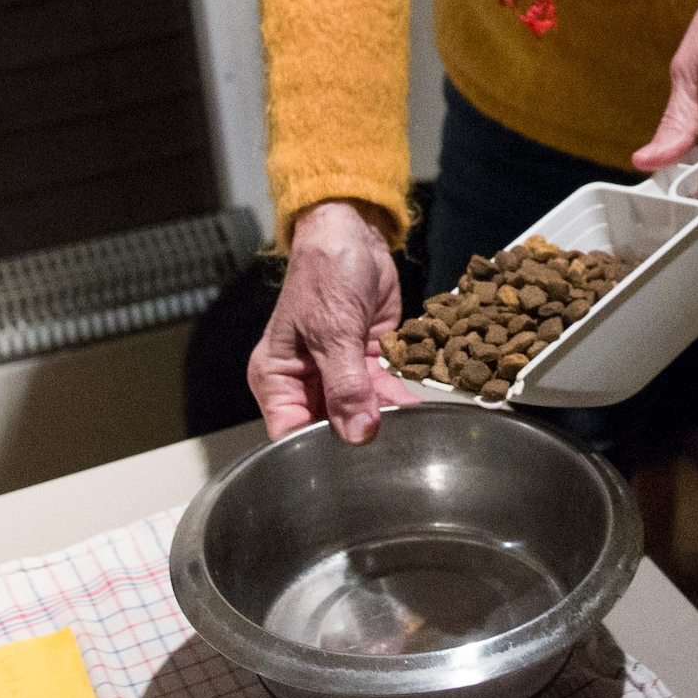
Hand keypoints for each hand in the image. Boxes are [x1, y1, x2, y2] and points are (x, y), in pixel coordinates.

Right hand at [248, 199, 421, 443]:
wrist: (354, 232)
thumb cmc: (324, 271)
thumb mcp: (333, 330)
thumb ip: (346, 384)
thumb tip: (357, 433)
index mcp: (277, 377)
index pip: (290, 432)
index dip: (316, 452)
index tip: (349, 465)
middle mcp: (305, 381)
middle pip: (328, 426)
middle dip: (357, 436)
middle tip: (389, 451)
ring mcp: (338, 372)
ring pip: (361, 409)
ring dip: (385, 419)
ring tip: (411, 434)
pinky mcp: (368, 360)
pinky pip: (384, 389)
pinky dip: (400, 398)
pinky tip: (419, 411)